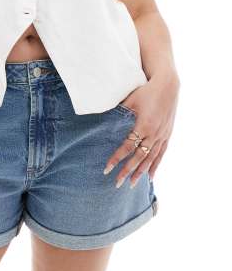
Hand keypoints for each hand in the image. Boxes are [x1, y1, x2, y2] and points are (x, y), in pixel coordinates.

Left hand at [104, 71, 179, 187]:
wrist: (168, 86)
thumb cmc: (146, 91)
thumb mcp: (130, 100)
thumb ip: (119, 111)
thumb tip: (101, 118)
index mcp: (143, 125)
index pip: (127, 147)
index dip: (117, 158)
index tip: (107, 169)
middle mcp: (153, 134)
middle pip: (138, 158)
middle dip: (127, 171)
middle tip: (117, 184)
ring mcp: (162, 136)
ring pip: (150, 159)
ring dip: (141, 173)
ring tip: (133, 185)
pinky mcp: (167, 135)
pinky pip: (161, 154)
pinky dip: (155, 166)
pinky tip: (151, 177)